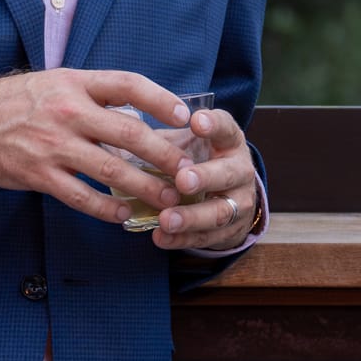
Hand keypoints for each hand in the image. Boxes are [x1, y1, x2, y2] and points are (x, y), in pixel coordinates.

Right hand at [0, 69, 193, 223]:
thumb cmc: (26, 101)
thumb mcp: (61, 83)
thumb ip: (99, 96)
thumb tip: (144, 115)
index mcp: (78, 84)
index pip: (129, 85)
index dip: (162, 100)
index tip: (186, 118)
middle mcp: (69, 112)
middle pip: (129, 133)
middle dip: (164, 155)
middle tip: (187, 171)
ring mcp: (54, 145)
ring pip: (111, 170)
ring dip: (144, 187)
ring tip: (168, 198)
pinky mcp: (39, 175)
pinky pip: (80, 196)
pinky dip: (106, 208)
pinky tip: (124, 214)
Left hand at [151, 106, 259, 249]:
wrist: (231, 195)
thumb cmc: (200, 161)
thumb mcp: (189, 144)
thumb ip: (164, 140)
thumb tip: (120, 137)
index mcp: (230, 142)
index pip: (226, 128)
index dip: (214, 125)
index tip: (196, 122)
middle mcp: (240, 171)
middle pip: (228, 173)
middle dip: (205, 177)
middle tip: (182, 180)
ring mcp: (239, 203)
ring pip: (220, 212)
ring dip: (191, 216)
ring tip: (166, 219)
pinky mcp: (231, 231)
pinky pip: (206, 237)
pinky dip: (182, 239)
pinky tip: (161, 237)